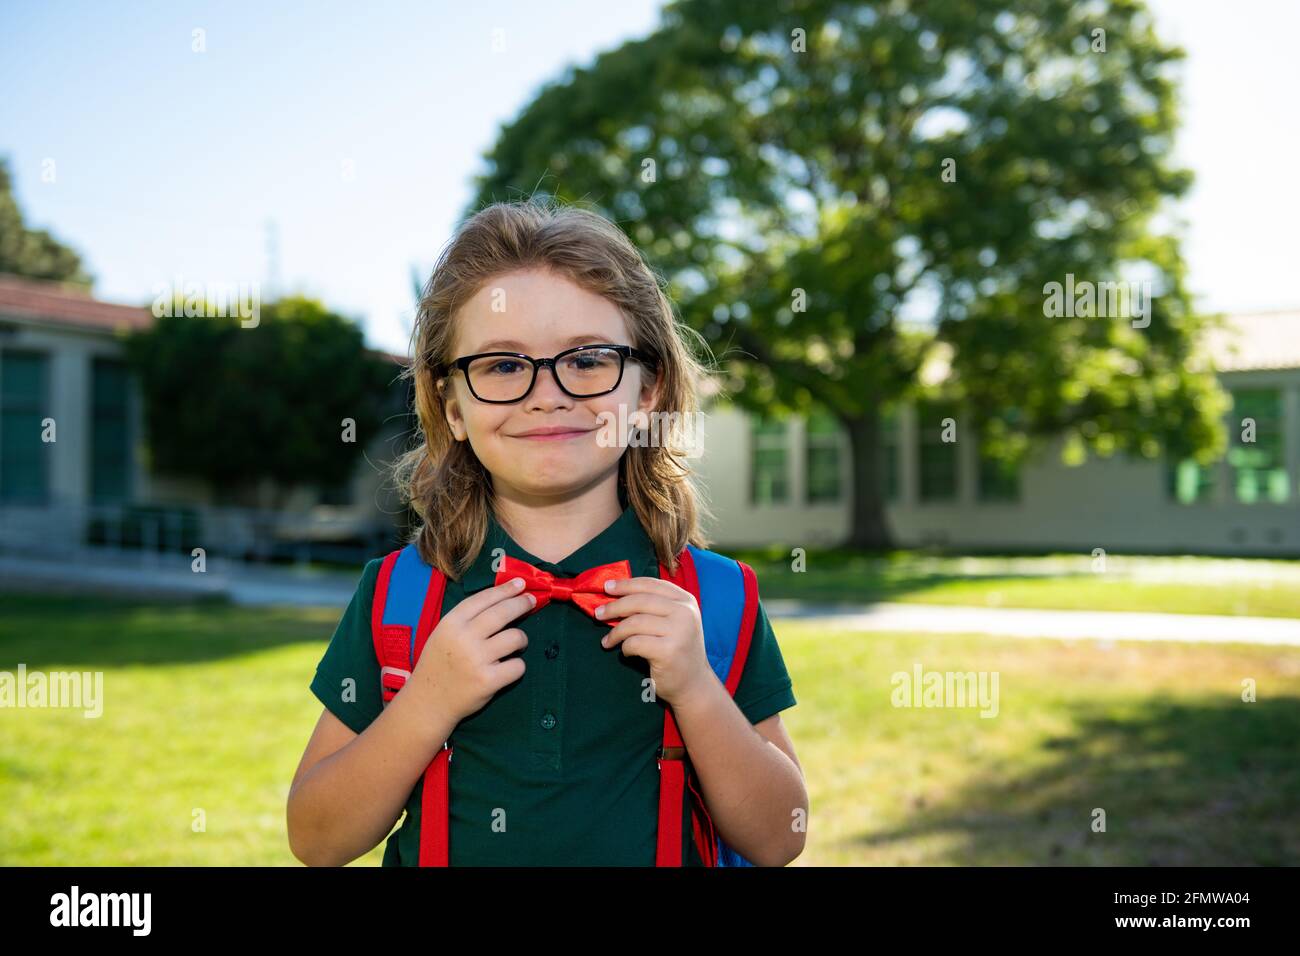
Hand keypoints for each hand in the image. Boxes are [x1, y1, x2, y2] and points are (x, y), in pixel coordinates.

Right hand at [408, 575, 534, 722]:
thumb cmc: (439, 664)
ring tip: (516, 644)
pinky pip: (518, 666)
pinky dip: (517, 666)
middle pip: (503, 613)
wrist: (428, 701)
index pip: (484, 599)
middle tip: (530, 601)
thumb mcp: (444, 633)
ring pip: (515, 637)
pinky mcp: (488, 681)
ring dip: (521, 639)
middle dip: (521, 604)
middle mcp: (464, 638)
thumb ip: (468, 618)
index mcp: (451, 623)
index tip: (520, 583)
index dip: (504, 589)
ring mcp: (476, 660)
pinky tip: (508, 667)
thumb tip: (502, 599)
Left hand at [595, 576, 713, 706]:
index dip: (626, 585)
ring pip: (634, 622)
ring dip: (616, 632)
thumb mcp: (672, 621)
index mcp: (685, 600)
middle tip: (598, 614)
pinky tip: (625, 652)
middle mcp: (685, 612)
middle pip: (640, 601)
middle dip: (614, 607)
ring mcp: (679, 631)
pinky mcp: (668, 651)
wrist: (693, 684)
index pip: (651, 584)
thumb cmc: (677, 650)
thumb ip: (652, 607)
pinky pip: (635, 643)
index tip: (607, 587)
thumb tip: (616, 594)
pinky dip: (625, 647)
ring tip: (607, 640)